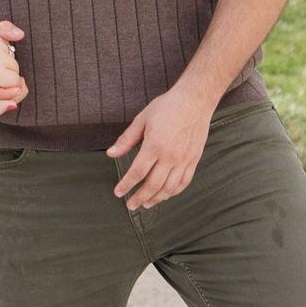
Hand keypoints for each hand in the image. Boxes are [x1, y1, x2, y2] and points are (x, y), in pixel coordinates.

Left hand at [107, 87, 212, 210]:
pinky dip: (174, 192)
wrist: (195, 101)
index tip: (118, 193)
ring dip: (156, 199)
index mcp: (154, 145)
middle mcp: (170, 156)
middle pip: (153, 185)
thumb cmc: (167, 107)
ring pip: (169, 188)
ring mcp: (184, 160)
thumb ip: (126, 139)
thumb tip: (111, 154)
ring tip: (146, 204)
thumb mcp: (142, 119)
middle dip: (139, 198)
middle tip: (130, 205)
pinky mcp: (194, 160)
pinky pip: (184, 182)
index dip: (126, 185)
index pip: (137, 172)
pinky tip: (165, 195)